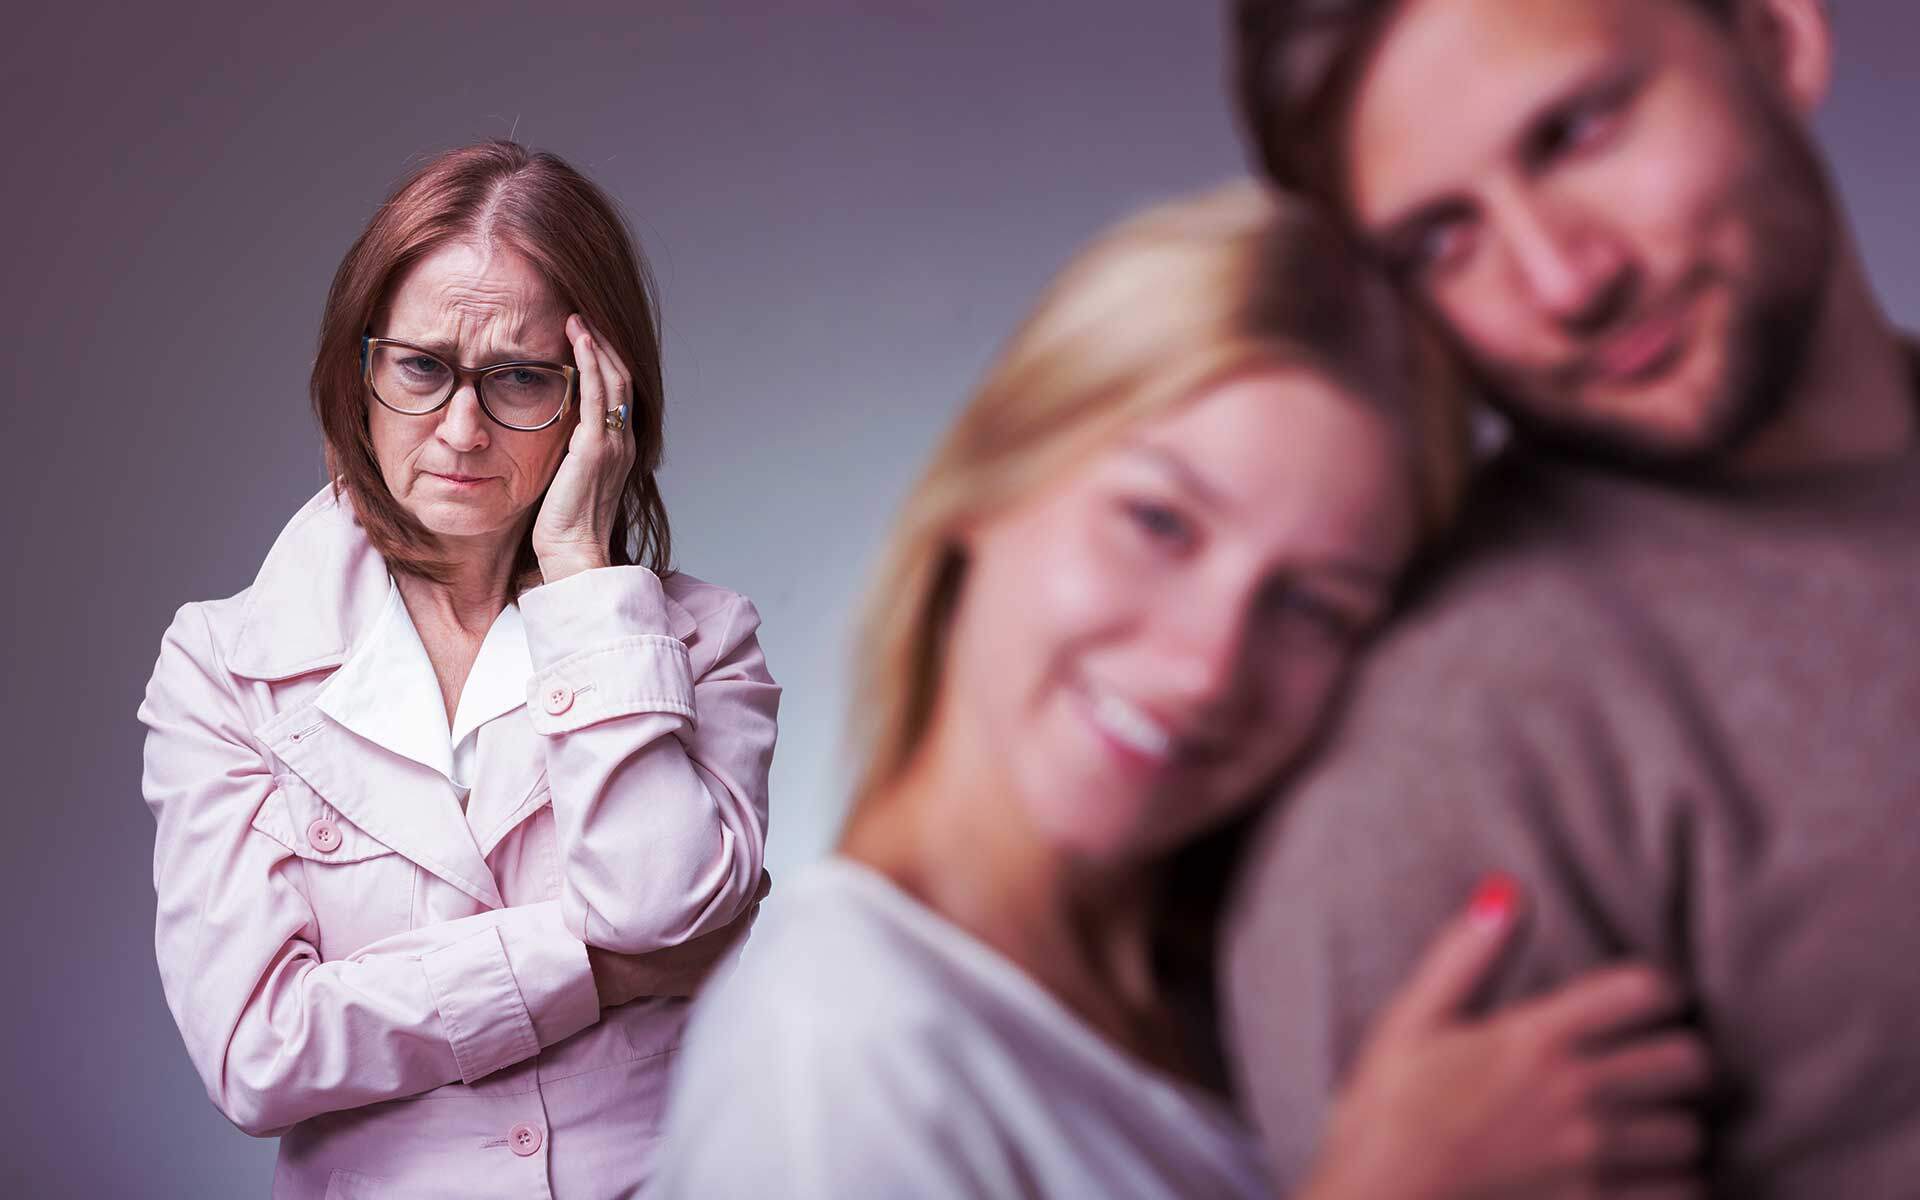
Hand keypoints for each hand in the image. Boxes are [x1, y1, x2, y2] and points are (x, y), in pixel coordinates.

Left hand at [532, 314, 636, 583]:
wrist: (572, 555)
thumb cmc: (563, 528)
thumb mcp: (567, 481)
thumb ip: (567, 453)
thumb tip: (550, 435)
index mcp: (618, 450)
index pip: (619, 394)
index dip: (606, 362)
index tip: (586, 337)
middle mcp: (622, 442)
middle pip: (622, 378)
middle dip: (604, 344)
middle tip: (583, 315)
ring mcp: (612, 444)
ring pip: (613, 379)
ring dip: (596, 344)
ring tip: (578, 318)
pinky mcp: (594, 447)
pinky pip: (596, 394)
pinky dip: (589, 362)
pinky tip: (576, 340)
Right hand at [587, 871, 772, 1007]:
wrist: (623, 963)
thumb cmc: (645, 918)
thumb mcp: (675, 880)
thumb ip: (708, 869)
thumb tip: (726, 861)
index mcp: (734, 902)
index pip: (763, 883)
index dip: (750, 879)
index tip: (737, 878)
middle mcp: (738, 929)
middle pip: (750, 910)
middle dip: (736, 905)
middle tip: (708, 902)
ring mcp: (730, 956)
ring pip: (738, 935)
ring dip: (725, 929)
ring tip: (697, 927)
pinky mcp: (718, 977)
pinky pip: (725, 960)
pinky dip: (715, 954)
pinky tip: (693, 950)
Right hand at [1303, 879, 1709, 1199]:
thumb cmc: (1386, 1111)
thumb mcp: (1412, 1020)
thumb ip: (1465, 955)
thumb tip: (1505, 890)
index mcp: (1537, 1037)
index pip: (1645, 991)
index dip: (1656, 989)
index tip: (1643, 1000)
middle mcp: (1577, 1093)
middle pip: (1687, 1061)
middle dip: (1676, 1057)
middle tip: (1651, 1062)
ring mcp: (1591, 1157)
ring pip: (1688, 1132)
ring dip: (1673, 1125)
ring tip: (1645, 1123)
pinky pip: (1679, 1193)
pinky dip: (1669, 1183)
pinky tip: (1640, 1176)